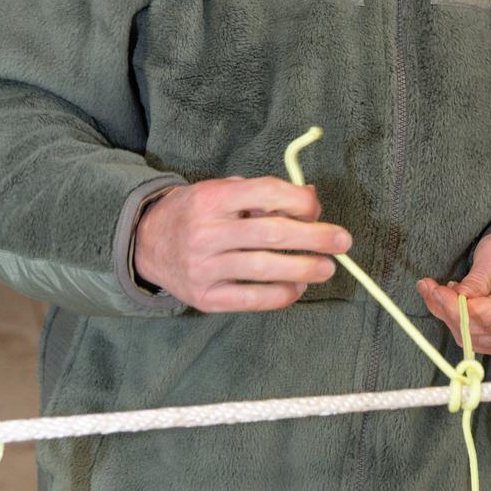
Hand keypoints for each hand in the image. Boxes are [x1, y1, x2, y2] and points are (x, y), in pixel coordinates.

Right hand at [133, 176, 352, 312]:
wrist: (148, 242)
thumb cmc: (196, 212)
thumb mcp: (222, 191)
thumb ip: (263, 195)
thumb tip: (311, 197)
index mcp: (212, 198)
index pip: (265, 192)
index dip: (298, 200)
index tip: (317, 208)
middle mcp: (206, 232)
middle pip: (271, 234)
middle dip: (314, 237)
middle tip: (342, 241)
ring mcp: (204, 267)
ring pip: (264, 269)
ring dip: (304, 269)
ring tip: (327, 268)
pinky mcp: (205, 297)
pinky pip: (251, 299)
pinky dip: (281, 295)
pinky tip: (298, 288)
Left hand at [416, 228, 490, 357]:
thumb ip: (475, 279)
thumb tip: (455, 300)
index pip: (486, 314)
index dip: (455, 307)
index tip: (435, 290)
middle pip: (479, 329)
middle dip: (447, 311)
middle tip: (430, 289)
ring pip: (473, 340)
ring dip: (450, 318)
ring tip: (445, 293)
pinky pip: (477, 344)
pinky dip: (459, 327)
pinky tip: (456, 306)